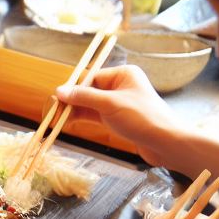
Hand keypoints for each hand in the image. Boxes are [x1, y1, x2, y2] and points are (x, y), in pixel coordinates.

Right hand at [55, 65, 179, 162]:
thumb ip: (83, 97)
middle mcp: (121, 86)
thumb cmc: (143, 118)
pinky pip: (95, 115)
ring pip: (89, 105)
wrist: (166, 143)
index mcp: (123, 74)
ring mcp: (119, 103)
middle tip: (52, 112)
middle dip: (70, 102)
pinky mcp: (118, 118)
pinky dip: (82, 119)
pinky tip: (69, 123)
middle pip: (88, 92)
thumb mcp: (109, 104)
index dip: (72, 90)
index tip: (56, 100)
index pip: (90, 78)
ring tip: (56, 120)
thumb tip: (59, 91)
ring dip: (74, 112)